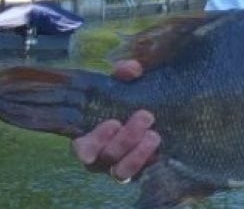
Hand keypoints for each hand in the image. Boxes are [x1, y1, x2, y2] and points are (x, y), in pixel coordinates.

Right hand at [71, 60, 160, 181]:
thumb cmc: (129, 95)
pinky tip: (161, 148)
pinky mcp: (140, 170)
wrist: (153, 108)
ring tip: (154, 135)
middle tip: (146, 115)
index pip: (82, 148)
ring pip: (122, 172)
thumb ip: (126, 72)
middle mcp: (102, 156)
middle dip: (126, 138)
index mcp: (90, 136)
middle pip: (107, 157)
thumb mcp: (126, 81)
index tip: (112, 123)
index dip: (90, 143)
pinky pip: (143, 174)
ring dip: (138, 154)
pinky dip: (150, 161)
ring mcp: (120, 166)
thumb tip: (131, 69)